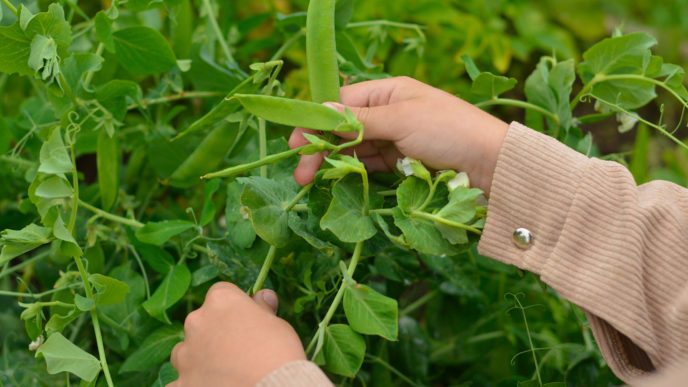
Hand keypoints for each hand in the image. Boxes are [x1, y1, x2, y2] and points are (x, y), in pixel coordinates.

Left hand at [169, 283, 305, 386]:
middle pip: (201, 321)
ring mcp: (186, 354)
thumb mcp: (278, 325)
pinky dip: (192, 383)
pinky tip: (210, 385)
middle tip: (239, 348)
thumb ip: (263, 310)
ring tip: (223, 371)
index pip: (221, 293)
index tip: (246, 319)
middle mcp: (197, 322)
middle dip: (215, 331)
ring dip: (199, 356)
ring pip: (186, 350)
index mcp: (221, 301)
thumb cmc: (279, 354)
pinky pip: (180, 381)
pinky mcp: (181, 383)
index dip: (234, 307)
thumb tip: (264, 296)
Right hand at [289, 76, 508, 196]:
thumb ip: (358, 118)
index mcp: (390, 91)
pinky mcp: (403, 164)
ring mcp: (396, 140)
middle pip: (344, 128)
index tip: (297, 144)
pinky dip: (354, 173)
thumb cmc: (449, 132)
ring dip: (334, 163)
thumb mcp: (401, 120)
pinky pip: (371, 167)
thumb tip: (318, 110)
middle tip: (302, 176)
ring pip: (354, 150)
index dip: (317, 122)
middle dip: (321, 149)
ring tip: (313, 182)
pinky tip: (339, 183)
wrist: (492, 167)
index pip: (342, 103)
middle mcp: (390, 113)